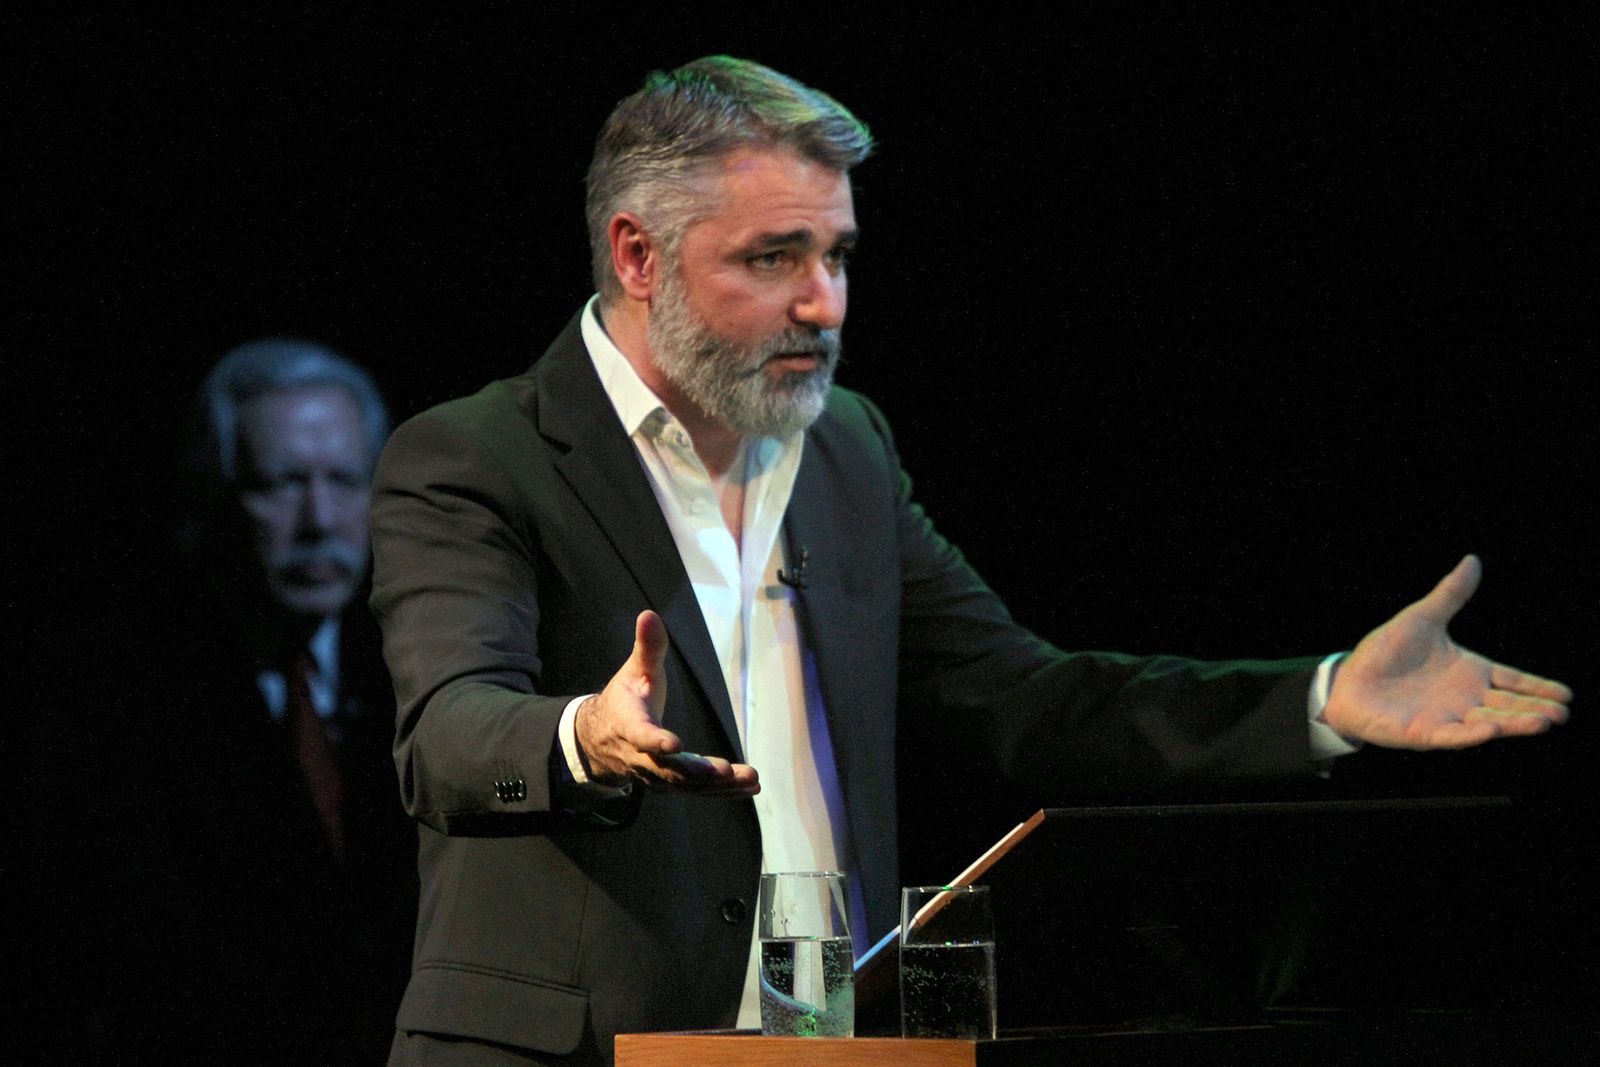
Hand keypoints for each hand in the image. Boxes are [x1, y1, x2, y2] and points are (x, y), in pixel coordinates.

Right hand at [574, 610, 759, 795]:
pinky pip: (696, 791)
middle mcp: (641, 757)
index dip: (655, 741)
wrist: (601, 739)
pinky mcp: (670, 784)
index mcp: (629, 725)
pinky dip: (723, 791)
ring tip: (751, 780)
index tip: (674, 744)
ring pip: (686, 786)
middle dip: (698, 772)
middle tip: (726, 771)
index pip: (641, 735)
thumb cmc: (625, 699)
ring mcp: (656, 775)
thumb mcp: (634, 670)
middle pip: (669, 770)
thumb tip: (649, 614)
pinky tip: (751, 787)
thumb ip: (647, 646)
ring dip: (719, 786)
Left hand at [1323, 555, 1570, 748]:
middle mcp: (1464, 698)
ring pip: (1488, 723)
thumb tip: (1472, 560)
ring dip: (1514, 724)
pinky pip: (1451, 735)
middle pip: (1507, 705)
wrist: (1347, 680)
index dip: (1538, 688)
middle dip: (1535, 709)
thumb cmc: (1385, 652)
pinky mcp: (1422, 732)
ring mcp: (1445, 717)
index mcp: (1470, 672)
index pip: (1512, 681)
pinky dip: (1471, 734)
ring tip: (1543, 722)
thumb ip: (1449, 595)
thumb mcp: (1422, 618)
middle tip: (1562, 714)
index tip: (1567, 694)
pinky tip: (1490, 730)